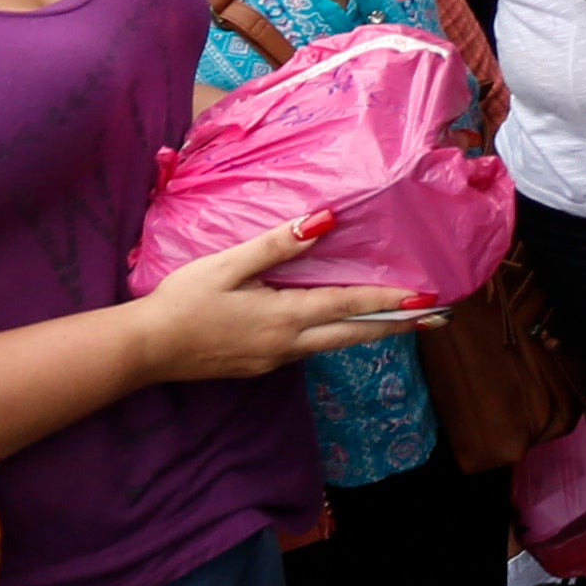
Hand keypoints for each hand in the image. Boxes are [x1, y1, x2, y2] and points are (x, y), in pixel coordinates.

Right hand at [125, 222, 428, 383]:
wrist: (148, 349)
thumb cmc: (184, 300)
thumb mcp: (230, 263)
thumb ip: (279, 244)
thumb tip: (326, 220)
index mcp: (286, 316)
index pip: (351, 306)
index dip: (393, 301)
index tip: (429, 298)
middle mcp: (289, 344)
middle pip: (355, 335)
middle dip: (399, 326)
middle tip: (437, 320)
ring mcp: (275, 359)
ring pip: (334, 344)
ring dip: (369, 332)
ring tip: (400, 320)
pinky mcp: (261, 365)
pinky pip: (310, 349)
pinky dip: (336, 336)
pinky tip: (338, 326)